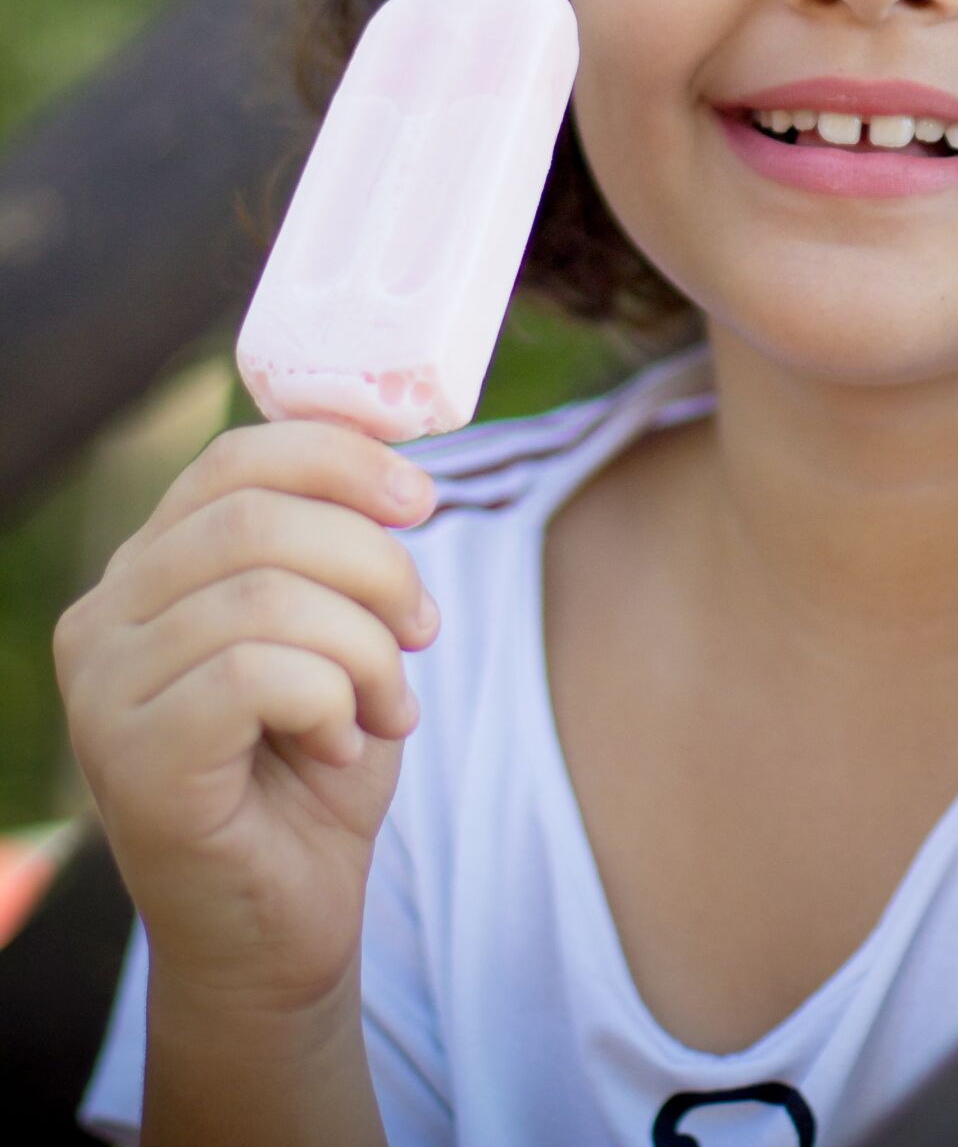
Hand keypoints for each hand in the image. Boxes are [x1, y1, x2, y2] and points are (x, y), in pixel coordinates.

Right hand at [54, 418, 439, 1013]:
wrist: (283, 928)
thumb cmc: (312, 769)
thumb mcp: (338, 630)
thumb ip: (338, 544)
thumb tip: (396, 466)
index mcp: (148, 568)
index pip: (235, 459)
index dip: (341, 460)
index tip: (422, 503)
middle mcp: (104, 617)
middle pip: (257, 519)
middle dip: (373, 565)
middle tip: (423, 630)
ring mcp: (104, 689)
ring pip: (265, 595)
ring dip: (365, 650)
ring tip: (388, 705)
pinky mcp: (130, 757)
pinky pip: (254, 673)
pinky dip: (331, 701)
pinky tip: (340, 744)